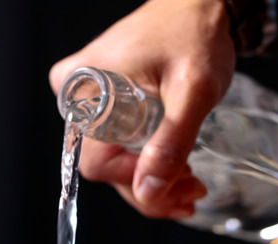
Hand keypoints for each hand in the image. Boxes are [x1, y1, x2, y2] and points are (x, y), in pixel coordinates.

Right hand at [49, 0, 237, 218]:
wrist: (200, 6)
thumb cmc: (195, 35)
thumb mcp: (192, 91)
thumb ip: (171, 142)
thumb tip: (148, 192)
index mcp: (88, 88)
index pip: (97, 163)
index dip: (136, 182)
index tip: (178, 184)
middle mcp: (78, 94)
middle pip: (104, 165)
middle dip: (149, 186)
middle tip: (192, 189)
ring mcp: (87, 97)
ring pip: (111, 157)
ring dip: (149, 176)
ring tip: (190, 181)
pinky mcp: (100, 98)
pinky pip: (114, 140)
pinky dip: (144, 158)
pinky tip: (174, 167)